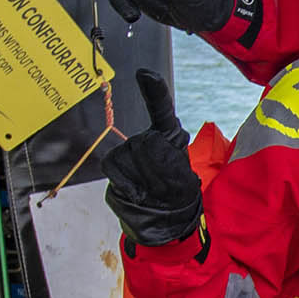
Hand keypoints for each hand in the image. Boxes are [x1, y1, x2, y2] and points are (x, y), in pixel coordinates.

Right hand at [102, 71, 202, 246]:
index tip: (144, 74)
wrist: (163, 223)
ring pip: (129, 158)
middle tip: (166, 187)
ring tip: (155, 192)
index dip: (154, 91)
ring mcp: (128, 153)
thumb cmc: (178, 197)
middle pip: (145, 143)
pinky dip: (127, 186)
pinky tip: (139, 196)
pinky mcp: (115, 168)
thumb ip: (168, 162)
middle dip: (157, 168)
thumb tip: (147, 144)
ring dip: (144, 180)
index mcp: (168, 138)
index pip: (161, 110)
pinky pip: (116, 171)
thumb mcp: (183, 180)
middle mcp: (146, 141)